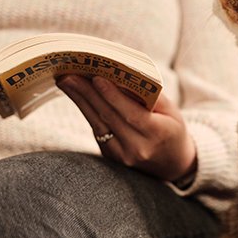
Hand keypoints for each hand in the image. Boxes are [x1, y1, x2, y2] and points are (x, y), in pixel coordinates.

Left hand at [56, 75, 196, 182]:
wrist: (172, 163)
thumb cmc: (171, 128)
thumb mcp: (170, 110)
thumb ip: (149, 94)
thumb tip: (122, 74)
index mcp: (158, 133)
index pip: (132, 114)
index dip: (113, 96)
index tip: (97, 78)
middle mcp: (138, 148)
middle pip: (109, 117)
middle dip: (88, 94)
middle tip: (70, 74)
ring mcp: (122, 156)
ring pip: (97, 124)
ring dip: (80, 100)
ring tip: (66, 81)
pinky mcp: (111, 156)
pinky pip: (97, 130)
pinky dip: (86, 110)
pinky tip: (77, 95)